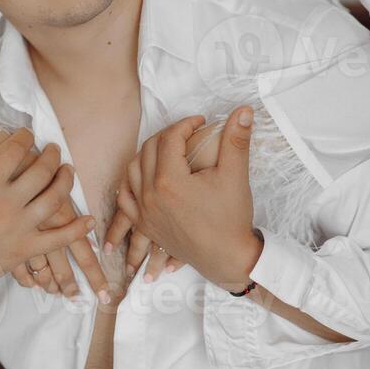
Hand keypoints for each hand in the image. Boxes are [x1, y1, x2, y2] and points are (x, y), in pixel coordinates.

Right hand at [0, 124, 95, 288]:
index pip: (13, 151)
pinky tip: (90, 219)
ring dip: (66, 181)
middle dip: (51, 155)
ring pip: (54, 199)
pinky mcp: (26, 249)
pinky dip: (78, 230)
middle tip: (54, 149)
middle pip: (41, 171)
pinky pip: (58, 239)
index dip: (24, 138)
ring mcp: (19, 228)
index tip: (28, 134)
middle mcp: (7, 204)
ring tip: (68, 170)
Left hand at [104, 107, 262, 291]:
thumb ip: (236, 140)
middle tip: (187, 133)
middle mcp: (150, 195)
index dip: (185, 124)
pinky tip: (142, 176)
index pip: (169, 138)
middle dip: (167, 135)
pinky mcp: (144, 225)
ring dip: (147, 154)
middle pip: (148, 149)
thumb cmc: (231, 219)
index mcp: (170, 180)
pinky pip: (125, 197)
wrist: (227, 258)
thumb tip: (244, 110)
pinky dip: (130, 182)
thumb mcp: (235, 176)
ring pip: (132, 170)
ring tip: (168, 149)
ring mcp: (144, 212)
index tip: (201, 122)